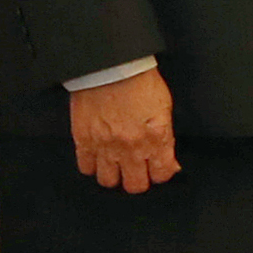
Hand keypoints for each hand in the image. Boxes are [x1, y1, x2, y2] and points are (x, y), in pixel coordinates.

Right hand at [69, 70, 179, 192]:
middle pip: (135, 185)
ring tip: (116, 167)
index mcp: (156, 139)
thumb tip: (169, 161)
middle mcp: (131, 148)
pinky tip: (98, 158)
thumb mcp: (164, 108)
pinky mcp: (83, 140)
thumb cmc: (141, 82)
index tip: (159, 169)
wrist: (111, 67)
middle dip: (138, 181)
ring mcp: (105, 147)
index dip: (161, 174)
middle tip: (138, 171)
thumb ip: (166, 138)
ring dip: (114, 176)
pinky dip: (92, 166)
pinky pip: (85, 167)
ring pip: (108, 181)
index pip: (161, 175)